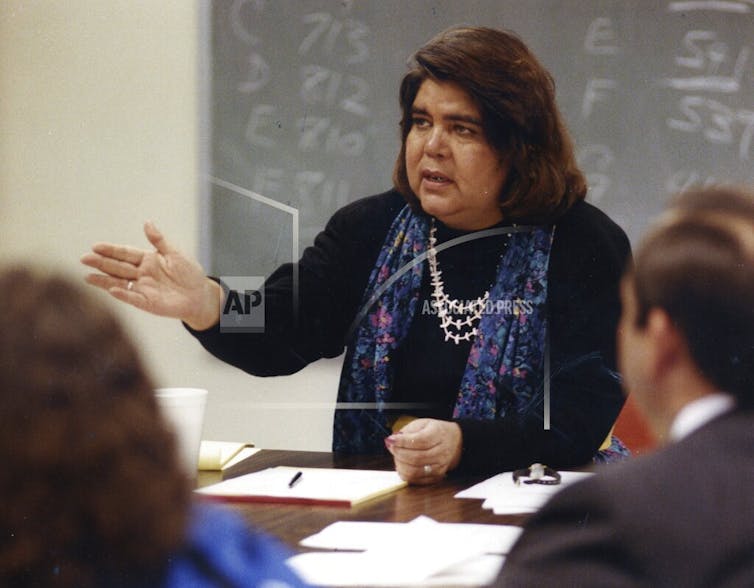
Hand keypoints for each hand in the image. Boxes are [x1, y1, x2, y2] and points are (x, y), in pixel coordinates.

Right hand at [81, 221, 221, 329]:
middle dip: (101, 263)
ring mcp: (142, 288)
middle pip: (118, 267)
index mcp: (147, 260)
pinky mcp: (147, 302)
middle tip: (84, 258)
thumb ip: (160, 241)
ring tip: (87, 276)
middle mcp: (141, 274)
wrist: (200, 295)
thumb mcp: (176, 254)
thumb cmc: (190, 273)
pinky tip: (111, 290)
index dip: (111, 250)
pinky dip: (122, 294)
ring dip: (104, 280)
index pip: (125, 253)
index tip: (96, 246)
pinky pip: (132, 297)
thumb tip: (147, 223)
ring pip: (119, 283)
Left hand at [384, 418, 462, 484]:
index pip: (419, 441)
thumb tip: (392, 440)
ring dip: (400, 464)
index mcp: (438, 434)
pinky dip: (405, 473)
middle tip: (392, 447)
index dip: (402, 441)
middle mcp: (441, 452)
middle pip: (416, 457)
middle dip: (398, 453)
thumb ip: (407, 431)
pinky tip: (403, 464)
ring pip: (414, 471)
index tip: (390, 439)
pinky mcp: (436, 477)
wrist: (454, 442)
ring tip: (397, 456)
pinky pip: (416, 480)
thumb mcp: (422, 424)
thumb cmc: (435, 432)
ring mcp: (440, 466)